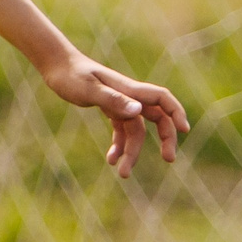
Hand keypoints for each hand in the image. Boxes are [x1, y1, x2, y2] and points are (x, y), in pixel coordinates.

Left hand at [39, 51, 187, 176]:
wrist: (57, 68)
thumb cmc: (71, 76)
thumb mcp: (89, 89)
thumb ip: (113, 100)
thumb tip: (138, 112)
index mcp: (129, 89)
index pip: (162, 99)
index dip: (176, 112)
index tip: (184, 130)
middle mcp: (129, 97)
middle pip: (157, 118)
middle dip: (165, 138)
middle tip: (169, 159)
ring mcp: (121, 104)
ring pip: (136, 131)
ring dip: (132, 152)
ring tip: (123, 173)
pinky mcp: (110, 110)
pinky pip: (121, 131)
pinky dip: (119, 146)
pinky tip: (111, 160)